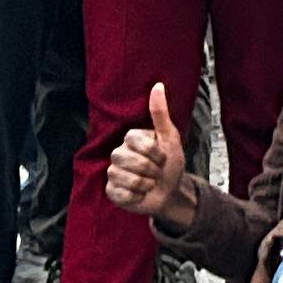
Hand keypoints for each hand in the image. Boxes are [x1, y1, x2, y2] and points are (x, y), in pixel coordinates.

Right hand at [103, 84, 195, 222]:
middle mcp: (118, 153)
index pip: (135, 141)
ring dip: (145, 184)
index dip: (154, 152)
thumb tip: (157, 85)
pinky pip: (120, 194)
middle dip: (150, 169)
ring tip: (149, 183)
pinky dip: (136, 197)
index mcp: (131, 138)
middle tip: (156, 172)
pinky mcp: (111, 191)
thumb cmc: (171, 163)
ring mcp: (113, 173)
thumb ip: (160, 113)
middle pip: (129, 159)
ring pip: (125, 178)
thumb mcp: (170, 138)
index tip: (162, 156)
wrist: (171, 191)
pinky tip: (140, 194)